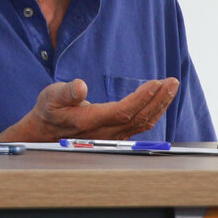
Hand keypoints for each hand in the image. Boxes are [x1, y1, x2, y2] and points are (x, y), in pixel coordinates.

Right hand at [0, 78, 179, 142]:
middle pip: (138, 118)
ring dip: (159, 105)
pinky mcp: (116, 135)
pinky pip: (139, 125)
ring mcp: (112, 136)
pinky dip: (153, 112)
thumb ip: (66, 92)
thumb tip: (81, 86)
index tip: (156, 83)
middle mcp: (105, 132)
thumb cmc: (49, 111)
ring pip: (142, 123)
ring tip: (170, 88)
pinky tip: (159, 100)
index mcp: (90, 121)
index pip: (122, 111)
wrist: (45, 133)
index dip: (141, 98)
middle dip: (158, 99)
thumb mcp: (50, 96)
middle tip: (173, 82)